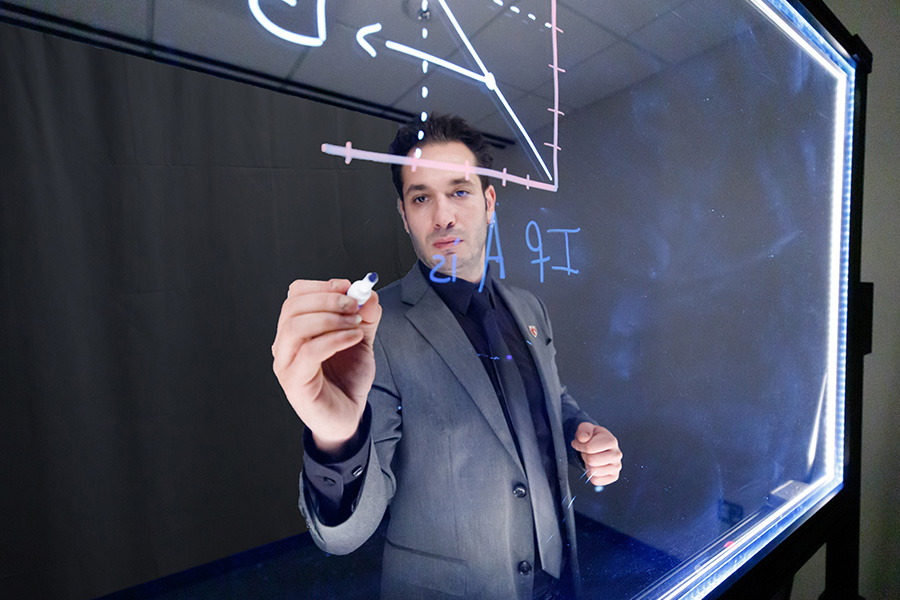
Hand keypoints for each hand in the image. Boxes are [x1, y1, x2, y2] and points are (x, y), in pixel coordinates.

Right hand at [272, 278, 381, 455]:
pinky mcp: (295, 382)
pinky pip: (309, 352)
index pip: (295, 295)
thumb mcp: (360, 339)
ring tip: (355, 324)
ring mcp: (285, 364)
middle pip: (292, 306)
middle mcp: (284, 345)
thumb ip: (365, 316)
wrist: (349, 416)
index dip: (322, 286)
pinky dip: (335, 339)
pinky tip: (354, 337)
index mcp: (296, 329)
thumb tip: (368, 293)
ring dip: (330, 318)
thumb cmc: (347, 379)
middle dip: (327, 299)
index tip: (349, 288)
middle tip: (354, 306)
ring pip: (295, 327)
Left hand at [571, 422, 621, 485]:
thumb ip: (583, 430)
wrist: (598, 445)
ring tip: (591, 457)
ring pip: (593, 472)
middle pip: (591, 461)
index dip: (579, 446)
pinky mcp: (614, 476)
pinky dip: (591, 475)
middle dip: (584, 456)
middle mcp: (617, 454)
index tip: (580, 443)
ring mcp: (617, 466)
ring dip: (588, 465)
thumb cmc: (591, 436)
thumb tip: (583, 438)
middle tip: (587, 452)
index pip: (589, 448)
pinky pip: (596, 481)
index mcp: (611, 441)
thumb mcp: (586, 428)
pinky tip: (594, 466)